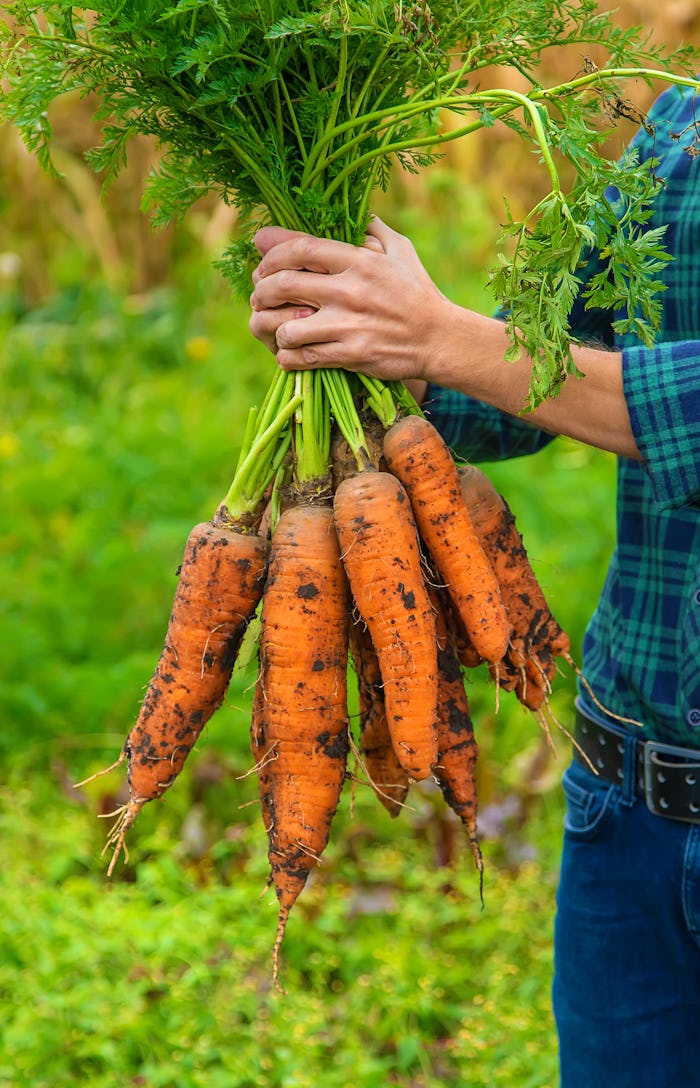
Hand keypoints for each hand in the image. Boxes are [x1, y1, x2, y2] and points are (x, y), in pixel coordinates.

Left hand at [248, 216, 453, 383]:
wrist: (440, 338)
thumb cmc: (418, 292)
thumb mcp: (401, 250)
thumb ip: (372, 229)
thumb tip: (352, 210)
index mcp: (359, 259)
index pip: (299, 248)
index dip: (271, 253)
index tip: (261, 259)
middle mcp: (349, 290)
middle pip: (283, 285)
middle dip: (262, 291)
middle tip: (260, 296)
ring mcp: (348, 325)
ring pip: (286, 326)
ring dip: (273, 328)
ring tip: (277, 327)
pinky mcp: (350, 355)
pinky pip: (302, 358)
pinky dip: (288, 357)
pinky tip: (290, 353)